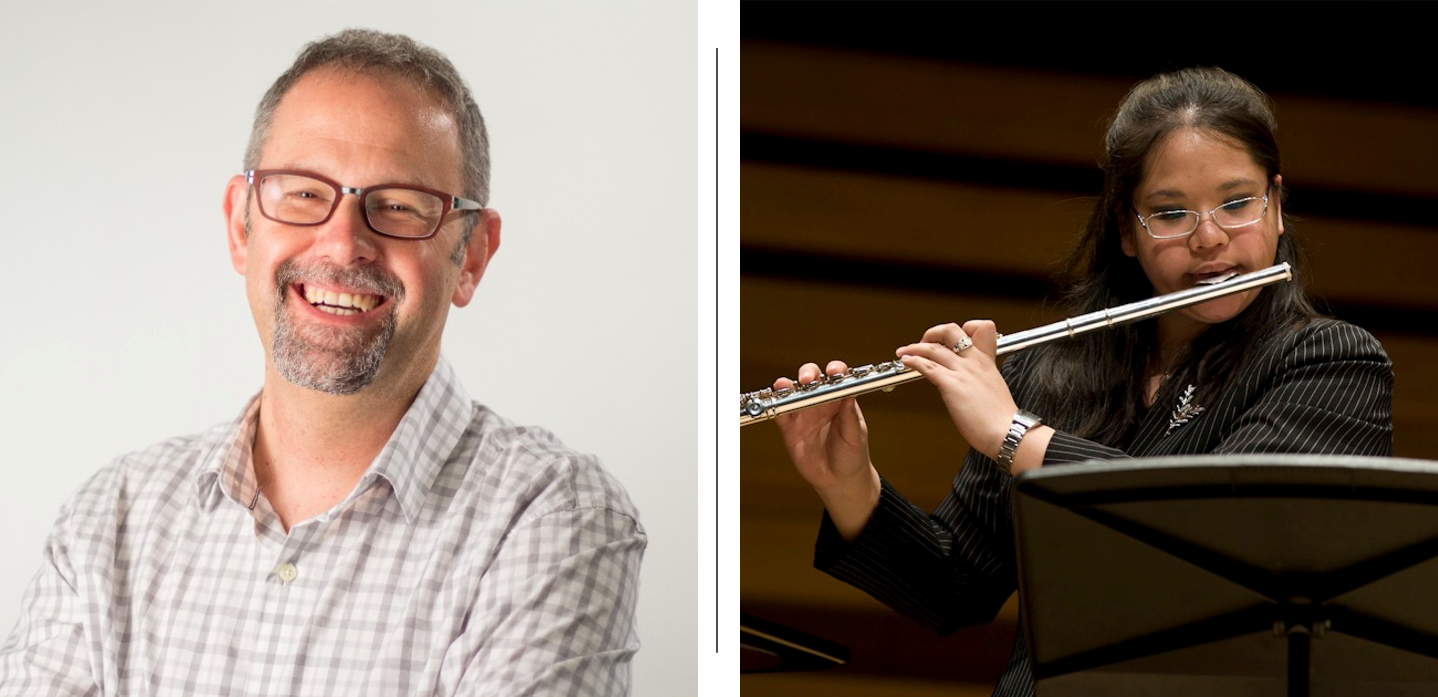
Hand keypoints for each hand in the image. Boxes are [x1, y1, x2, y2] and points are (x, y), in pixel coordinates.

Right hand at [772, 361, 879, 539]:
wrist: (839, 480)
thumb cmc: (852, 455)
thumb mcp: (855, 436)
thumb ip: (850, 417)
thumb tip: (849, 395)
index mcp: (840, 399)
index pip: (836, 377)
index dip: (834, 370)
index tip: (833, 372)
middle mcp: (820, 402)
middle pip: (811, 378)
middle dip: (808, 373)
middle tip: (807, 379)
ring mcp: (803, 413)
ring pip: (792, 391)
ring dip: (786, 386)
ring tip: (784, 387)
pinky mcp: (790, 428)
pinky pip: (780, 413)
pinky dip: (775, 406)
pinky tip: (774, 403)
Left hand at [895, 320, 1017, 459]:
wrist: (1008, 431)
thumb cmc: (1001, 418)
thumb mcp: (994, 388)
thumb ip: (980, 379)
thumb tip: (967, 383)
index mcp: (986, 361)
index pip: (978, 328)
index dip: (962, 329)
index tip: (948, 340)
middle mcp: (974, 361)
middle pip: (951, 330)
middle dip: (932, 332)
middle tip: (923, 342)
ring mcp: (962, 372)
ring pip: (933, 348)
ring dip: (913, 347)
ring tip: (903, 351)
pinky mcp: (952, 385)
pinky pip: (927, 366)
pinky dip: (913, 361)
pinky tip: (906, 362)